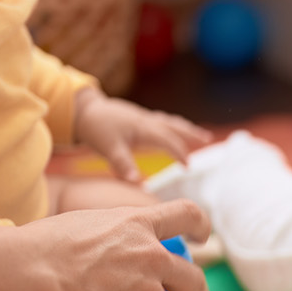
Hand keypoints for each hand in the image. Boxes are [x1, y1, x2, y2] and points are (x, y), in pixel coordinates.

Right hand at [21, 199, 212, 290]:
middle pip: (193, 280)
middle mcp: (152, 257)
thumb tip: (99, 252)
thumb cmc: (34, 251)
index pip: (185, 214)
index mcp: (135, 225)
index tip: (202, 237)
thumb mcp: (80, 224)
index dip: (199, 226)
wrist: (28, 275)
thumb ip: (104, 236)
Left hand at [71, 89, 211, 183]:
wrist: (83, 109)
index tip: (188, 166)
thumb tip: (135, 181)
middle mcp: (147, 122)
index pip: (169, 141)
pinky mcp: (137, 118)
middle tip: (208, 140)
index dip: (180, 153)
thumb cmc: (96, 128)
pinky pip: (162, 122)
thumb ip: (123, 164)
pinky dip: (173, 127)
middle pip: (175, 127)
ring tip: (200, 135)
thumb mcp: (109, 148)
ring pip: (170, 122)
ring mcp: (143, 118)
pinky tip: (172, 131)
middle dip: (192, 134)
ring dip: (185, 129)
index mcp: (145, 129)